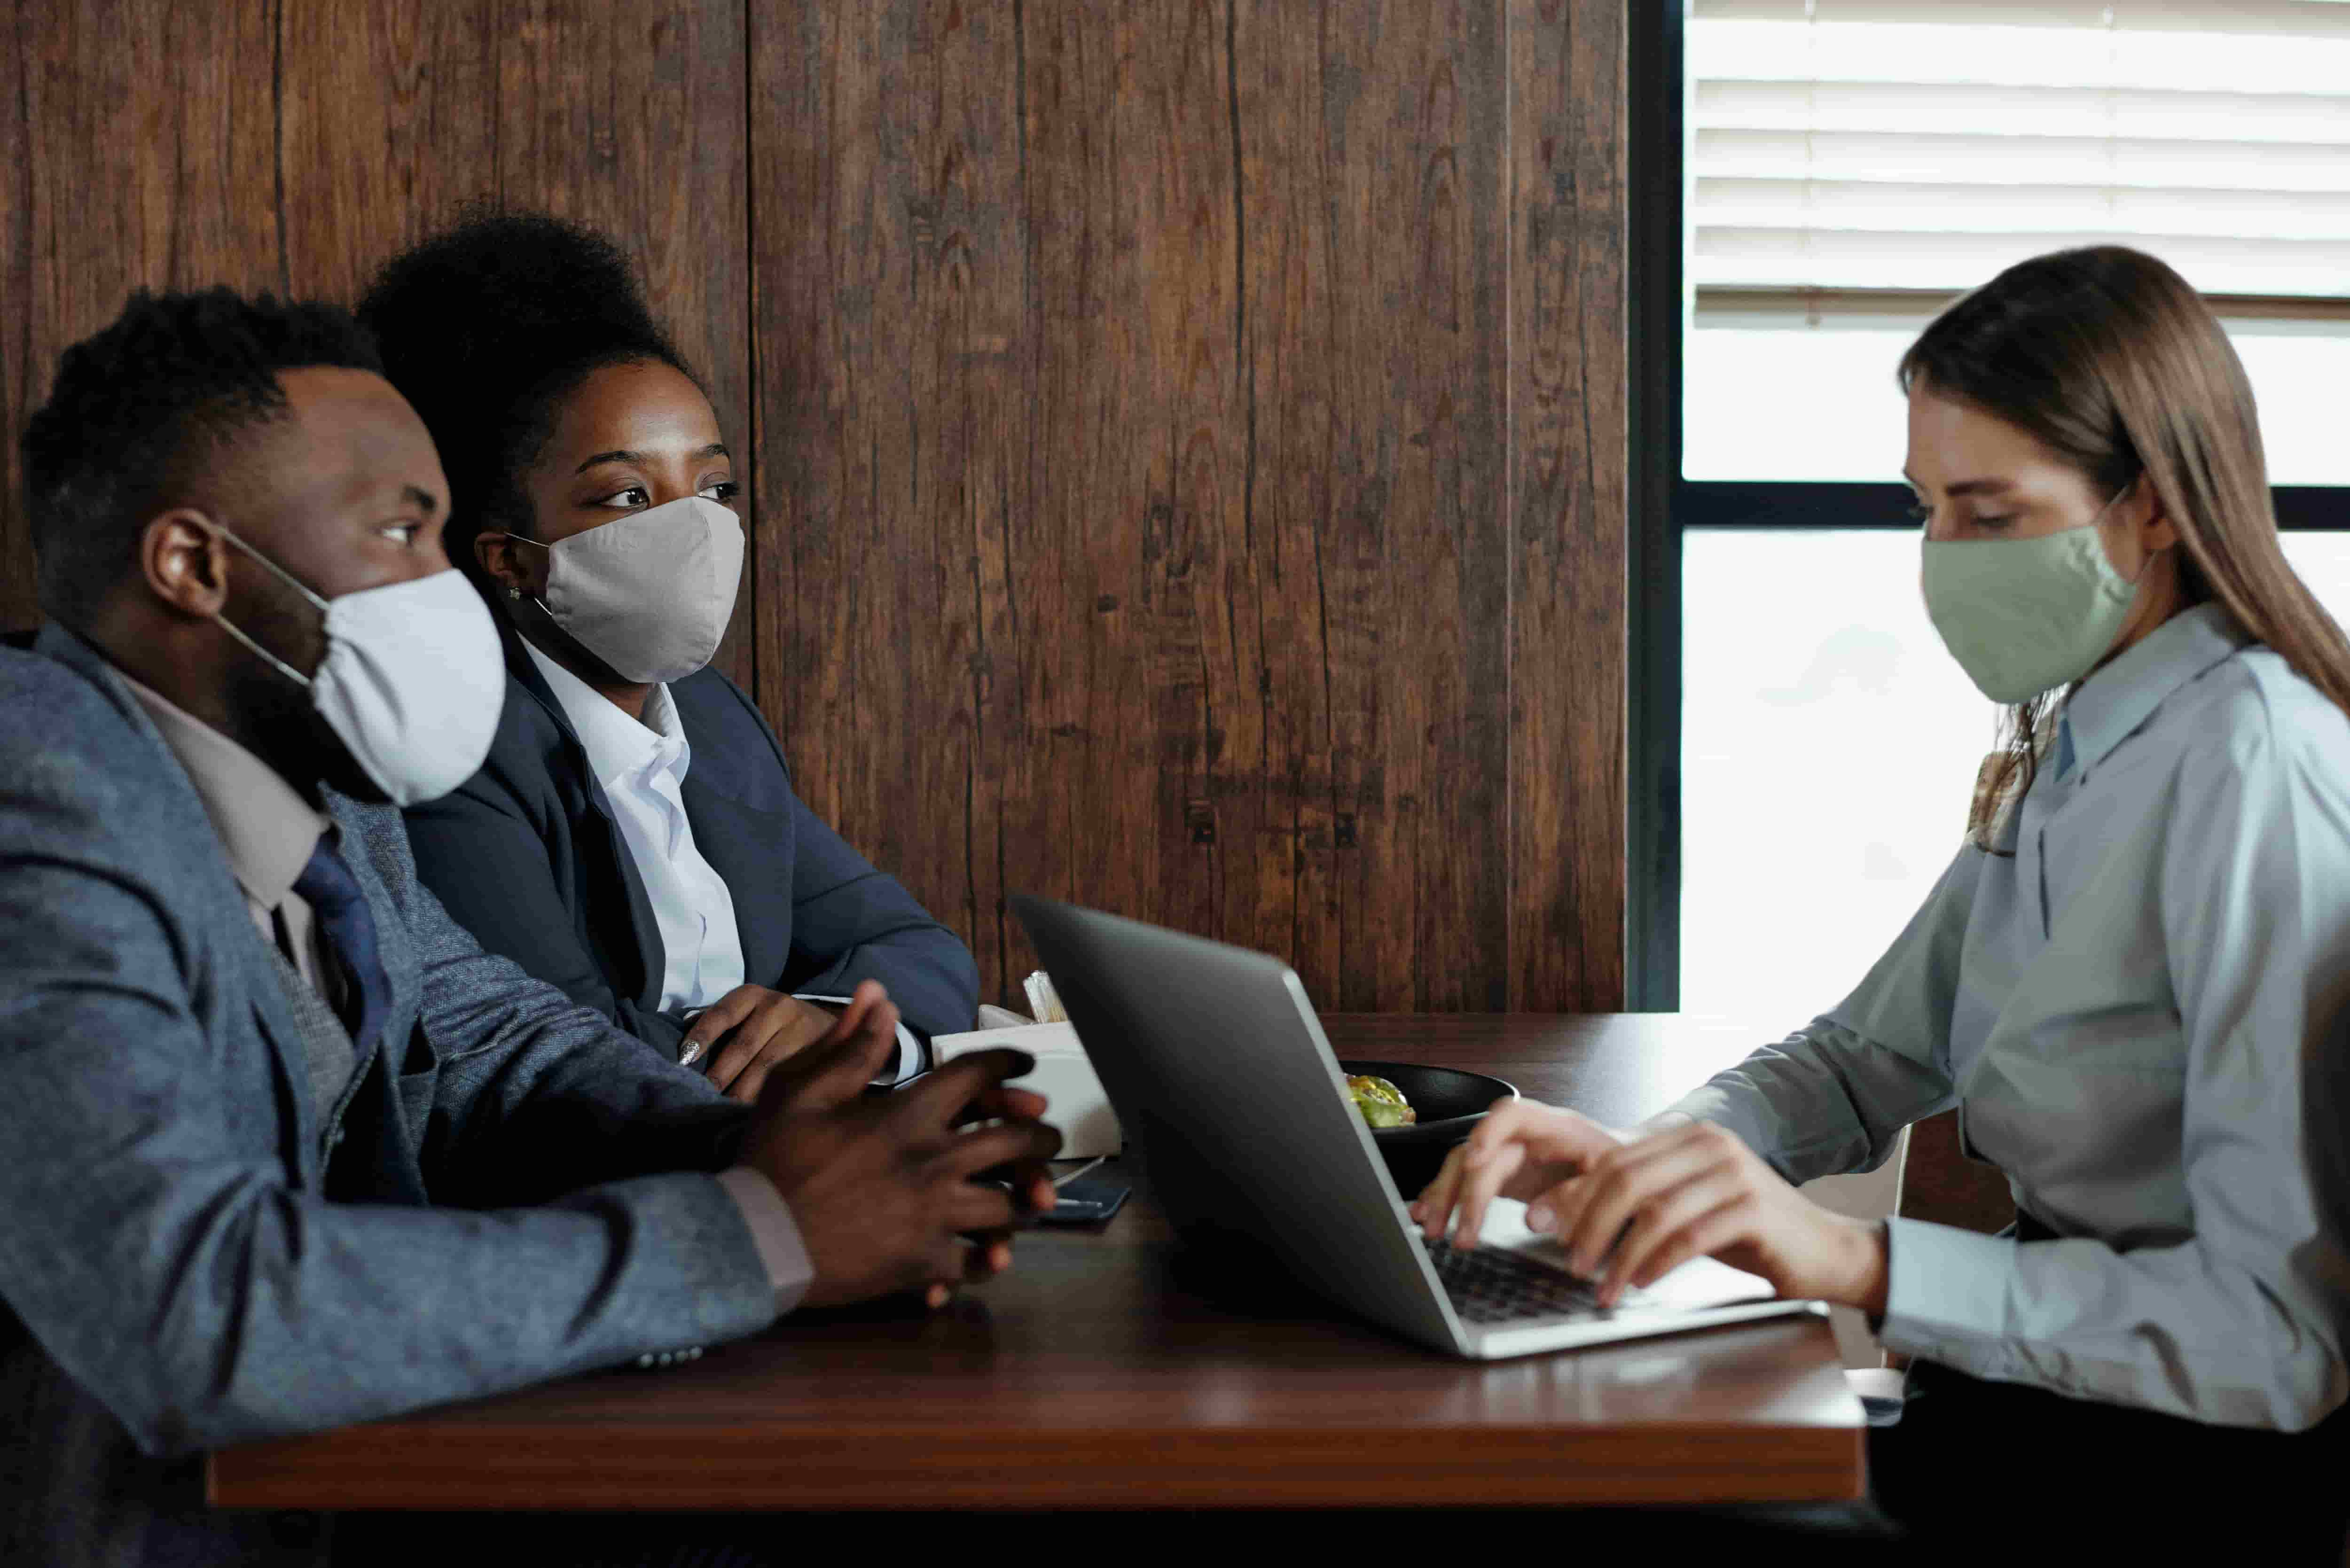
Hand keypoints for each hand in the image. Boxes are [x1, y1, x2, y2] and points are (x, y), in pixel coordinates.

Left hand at [684, 986, 851, 1103]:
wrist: (827, 1026)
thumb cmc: (770, 1024)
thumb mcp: (746, 1014)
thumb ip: (718, 1028)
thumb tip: (684, 1054)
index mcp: (752, 995)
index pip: (722, 1014)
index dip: (702, 1036)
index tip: (684, 1060)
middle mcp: (777, 1006)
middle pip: (742, 1047)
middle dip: (719, 1076)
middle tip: (700, 1098)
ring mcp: (799, 1029)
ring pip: (764, 1068)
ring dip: (740, 1092)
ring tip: (722, 1110)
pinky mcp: (816, 1052)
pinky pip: (786, 1080)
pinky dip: (766, 1098)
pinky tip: (752, 1112)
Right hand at [737, 983, 1061, 1309]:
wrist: (751, 1241)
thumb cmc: (773, 1160)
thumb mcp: (800, 1090)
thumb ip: (851, 1045)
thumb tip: (880, 994)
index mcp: (908, 1114)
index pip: (978, 1074)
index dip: (1009, 1062)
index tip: (1025, 1065)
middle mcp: (933, 1162)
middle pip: (1018, 1142)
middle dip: (1042, 1137)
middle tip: (1045, 1137)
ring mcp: (933, 1216)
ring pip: (1010, 1207)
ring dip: (1024, 1201)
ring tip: (1029, 1199)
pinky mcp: (924, 1264)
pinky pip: (978, 1263)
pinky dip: (988, 1259)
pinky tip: (991, 1254)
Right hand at [1412, 1098, 1630, 1248]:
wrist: (1632, 1173)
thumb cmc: (1625, 1175)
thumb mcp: (1613, 1186)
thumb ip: (1575, 1199)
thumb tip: (1533, 1219)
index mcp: (1556, 1128)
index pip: (1512, 1115)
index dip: (1487, 1133)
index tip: (1472, 1162)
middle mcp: (1526, 1137)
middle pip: (1479, 1151)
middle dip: (1462, 1192)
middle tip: (1458, 1234)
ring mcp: (1511, 1154)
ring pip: (1464, 1166)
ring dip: (1445, 1197)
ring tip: (1433, 1229)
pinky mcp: (1503, 1175)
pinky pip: (1465, 1180)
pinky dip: (1444, 1197)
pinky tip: (1426, 1213)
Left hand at [1527, 1118, 1888, 1311]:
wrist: (1822, 1250)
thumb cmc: (1746, 1230)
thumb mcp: (1684, 1208)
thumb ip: (1634, 1202)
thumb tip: (1561, 1214)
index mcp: (1689, 1137)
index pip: (1614, 1159)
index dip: (1573, 1193)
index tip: (1541, 1224)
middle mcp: (1711, 1145)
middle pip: (1627, 1180)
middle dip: (1588, 1223)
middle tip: (1571, 1262)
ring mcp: (1735, 1174)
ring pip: (1655, 1211)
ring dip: (1619, 1254)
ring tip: (1602, 1286)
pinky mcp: (1753, 1209)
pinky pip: (1689, 1236)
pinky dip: (1656, 1262)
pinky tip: (1640, 1282)